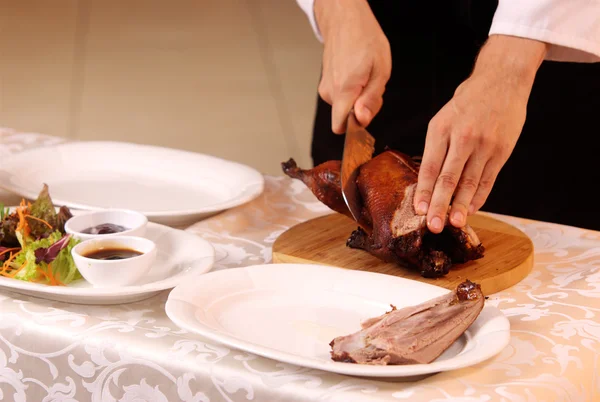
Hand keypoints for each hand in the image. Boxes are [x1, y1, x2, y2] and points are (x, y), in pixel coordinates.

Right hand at [315, 0, 390, 132]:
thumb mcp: (380, 71)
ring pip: (344, 107)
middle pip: (347, 118)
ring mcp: (326, 88)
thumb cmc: (365, 40)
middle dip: (363, 109)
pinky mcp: (325, 84)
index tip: (367, 113)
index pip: (340, 127)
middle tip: (373, 87)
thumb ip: (371, 99)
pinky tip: (358, 74)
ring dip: (359, 98)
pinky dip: (352, 91)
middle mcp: (330, 92)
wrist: (345, 21)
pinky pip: (341, 97)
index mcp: (344, 90)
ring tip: (366, 76)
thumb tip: (362, 120)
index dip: (357, 126)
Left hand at [413, 35, 547, 232]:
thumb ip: (436, 148)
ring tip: (455, 223)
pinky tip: (471, 209)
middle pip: (449, 178)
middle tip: (433, 225)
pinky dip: (479, 196)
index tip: (418, 209)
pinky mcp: (502, 150)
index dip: (423, 190)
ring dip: (462, 205)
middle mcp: (462, 138)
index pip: (430, 166)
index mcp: (441, 129)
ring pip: (470, 182)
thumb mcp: (443, 119)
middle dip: (440, 204)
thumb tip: (428, 182)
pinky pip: (488, 179)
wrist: (501, 81)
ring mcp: (484, 145)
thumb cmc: (466, 103)